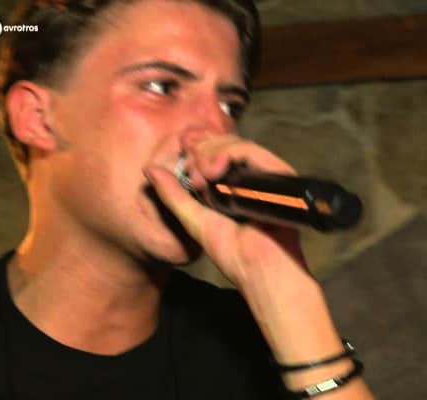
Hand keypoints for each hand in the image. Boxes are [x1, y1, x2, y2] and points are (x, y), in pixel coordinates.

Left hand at [144, 134, 310, 290]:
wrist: (257, 266)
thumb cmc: (233, 252)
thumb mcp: (193, 220)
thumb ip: (173, 195)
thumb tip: (149, 169)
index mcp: (232, 185)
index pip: (215, 150)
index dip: (198, 143)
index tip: (183, 146)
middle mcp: (249, 176)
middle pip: (223, 142)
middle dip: (200, 150)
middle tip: (193, 176)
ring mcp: (263, 174)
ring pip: (234, 142)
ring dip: (210, 153)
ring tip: (201, 179)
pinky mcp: (277, 173)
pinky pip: (250, 150)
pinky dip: (228, 152)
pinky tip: (214, 169)